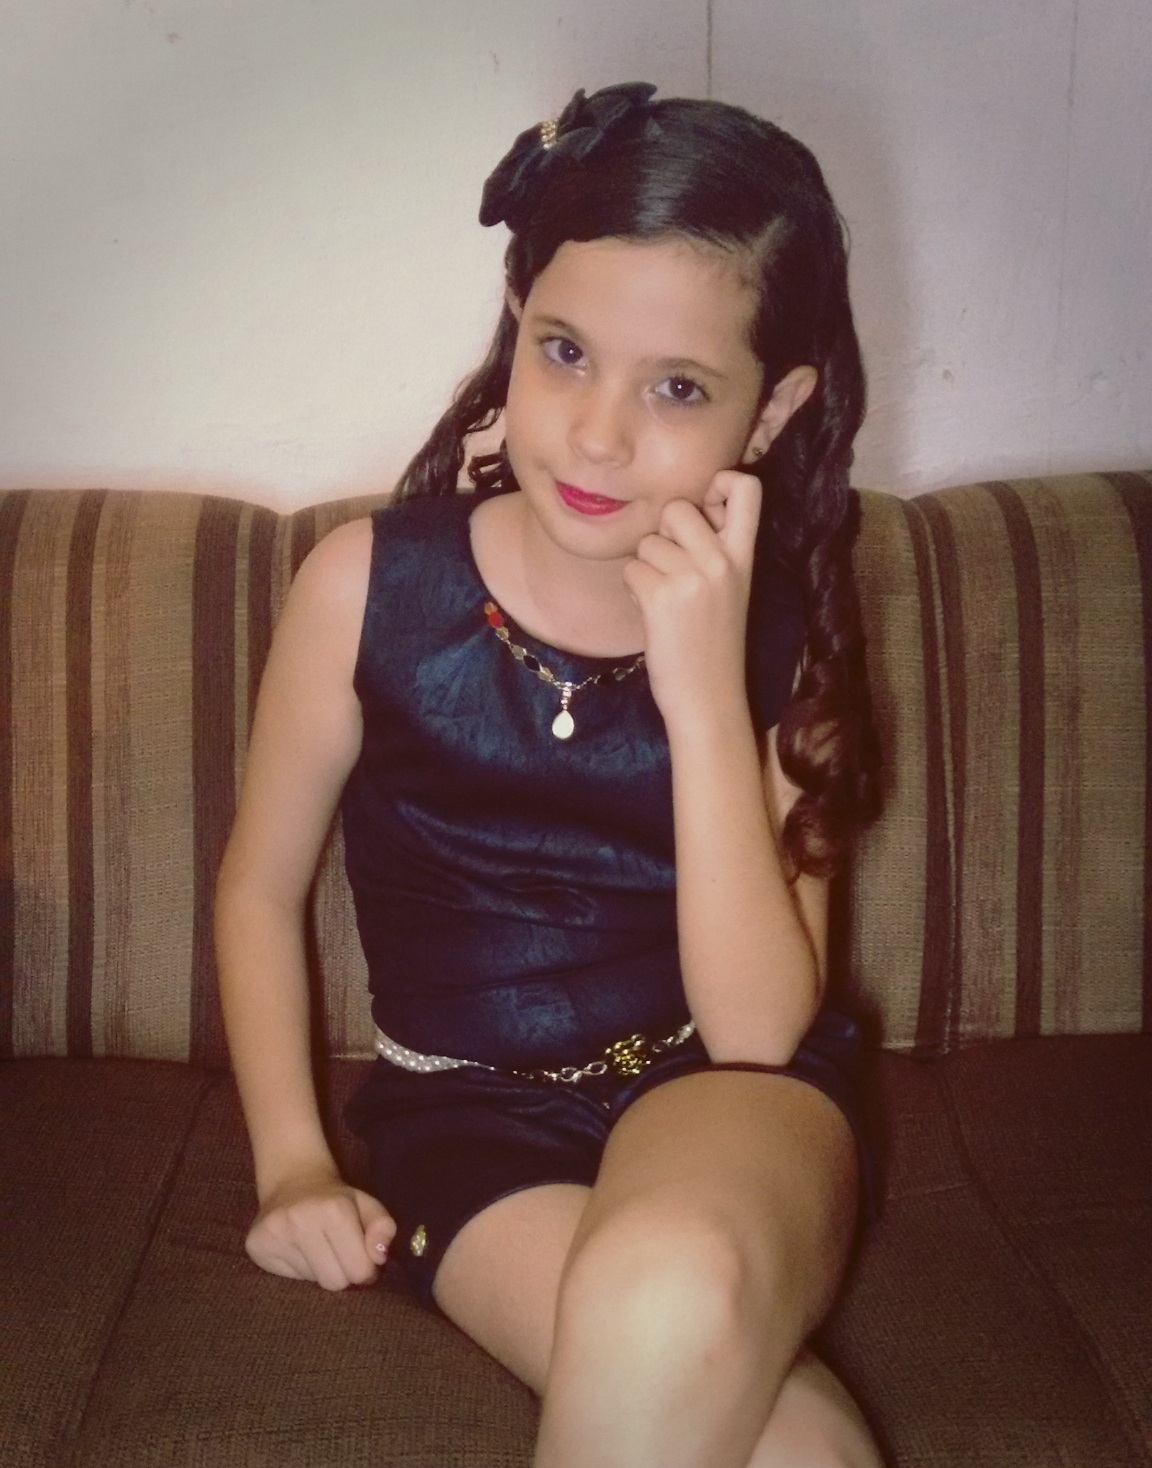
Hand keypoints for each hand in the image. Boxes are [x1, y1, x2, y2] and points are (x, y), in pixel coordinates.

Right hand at [246, 1170, 396, 1291]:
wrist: (292, 1180)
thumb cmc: (336, 1199)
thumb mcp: (367, 1205)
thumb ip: (383, 1228)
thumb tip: (379, 1257)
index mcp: (333, 1210)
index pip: (359, 1270)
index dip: (365, 1268)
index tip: (360, 1257)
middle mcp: (300, 1220)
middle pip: (334, 1282)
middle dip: (343, 1272)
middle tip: (339, 1253)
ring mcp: (274, 1234)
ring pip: (311, 1282)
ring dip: (320, 1270)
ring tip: (317, 1247)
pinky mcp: (255, 1246)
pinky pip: (287, 1279)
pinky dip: (298, 1269)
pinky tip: (296, 1247)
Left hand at [622, 470, 761, 728]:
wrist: (709, 697)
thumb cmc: (713, 644)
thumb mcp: (732, 589)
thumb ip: (715, 549)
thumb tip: (681, 512)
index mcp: (744, 556)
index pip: (747, 487)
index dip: (721, 481)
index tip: (707, 505)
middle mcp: (722, 561)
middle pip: (676, 507)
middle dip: (663, 534)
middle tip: (672, 569)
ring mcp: (692, 578)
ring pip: (647, 542)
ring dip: (646, 568)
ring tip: (665, 601)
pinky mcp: (662, 597)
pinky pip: (631, 569)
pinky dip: (633, 590)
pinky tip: (652, 614)